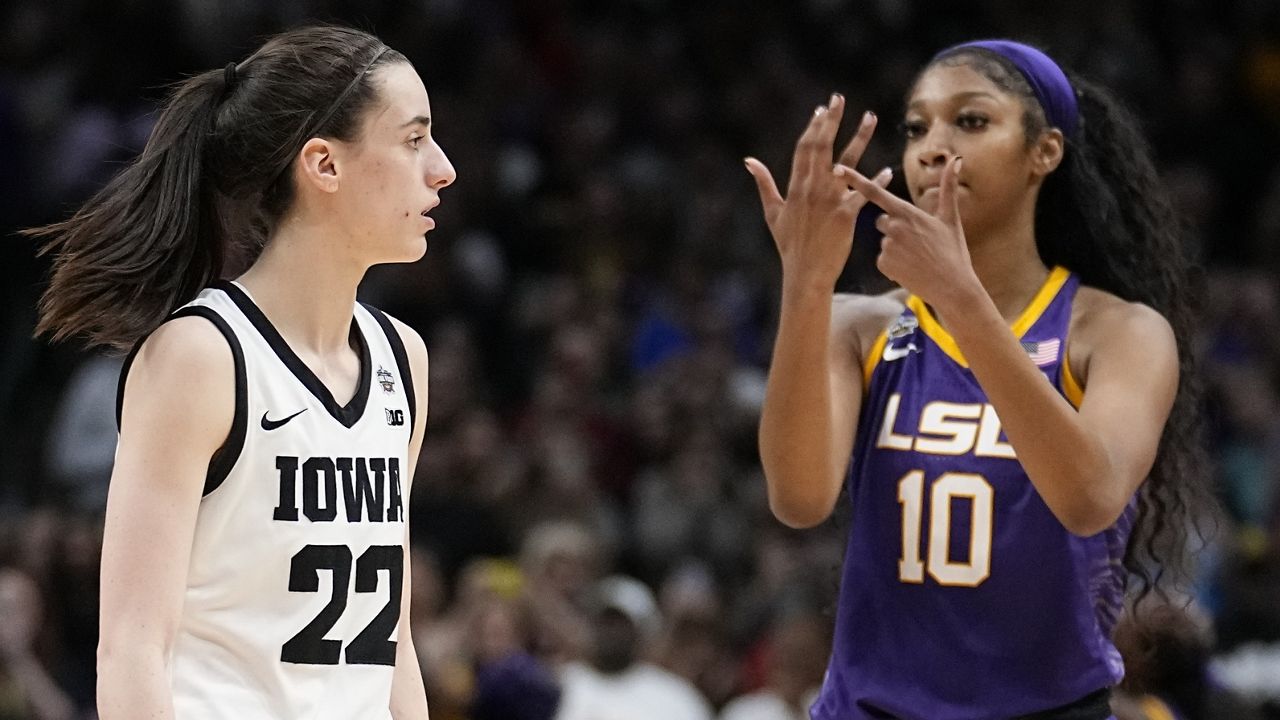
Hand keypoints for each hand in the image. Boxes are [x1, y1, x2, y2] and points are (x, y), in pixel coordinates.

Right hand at [745, 94, 892, 289]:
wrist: (805, 272)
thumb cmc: (789, 244)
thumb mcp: (772, 212)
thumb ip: (763, 183)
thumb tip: (749, 161)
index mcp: (795, 186)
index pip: (804, 148)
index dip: (813, 127)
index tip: (821, 110)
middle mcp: (812, 188)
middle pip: (823, 146)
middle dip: (831, 120)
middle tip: (839, 99)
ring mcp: (830, 200)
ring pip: (847, 162)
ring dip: (860, 137)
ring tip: (870, 117)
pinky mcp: (846, 215)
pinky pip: (864, 194)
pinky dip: (876, 181)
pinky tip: (887, 170)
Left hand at [837, 156, 979, 310]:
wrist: (951, 287)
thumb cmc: (953, 252)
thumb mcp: (950, 218)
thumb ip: (948, 187)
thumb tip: (956, 159)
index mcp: (907, 212)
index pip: (875, 192)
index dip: (855, 180)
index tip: (837, 169)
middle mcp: (893, 226)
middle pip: (881, 220)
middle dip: (893, 228)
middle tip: (917, 241)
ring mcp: (887, 246)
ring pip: (884, 241)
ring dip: (896, 247)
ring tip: (917, 257)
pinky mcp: (883, 264)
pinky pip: (882, 259)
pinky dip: (893, 264)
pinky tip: (910, 268)